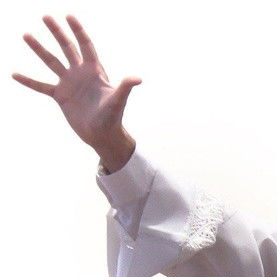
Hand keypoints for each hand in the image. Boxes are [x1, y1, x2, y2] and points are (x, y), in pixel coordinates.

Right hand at [12, 15, 138, 172]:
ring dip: (39, 49)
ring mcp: (69, 84)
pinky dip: (28, 81)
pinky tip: (14, 74)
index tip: (68, 16)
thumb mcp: (118, 100)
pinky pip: (41, 86)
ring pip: (51, 62)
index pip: (86, 46)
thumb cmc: (113, 117)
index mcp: (95, 71)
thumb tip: (137, 79)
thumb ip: (125, 87)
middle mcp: (80, 74)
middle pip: (67, 48)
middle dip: (57, 32)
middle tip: (45, 16)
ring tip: (26, 35)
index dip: (78, 31)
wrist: (102, 135)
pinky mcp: (60, 96)